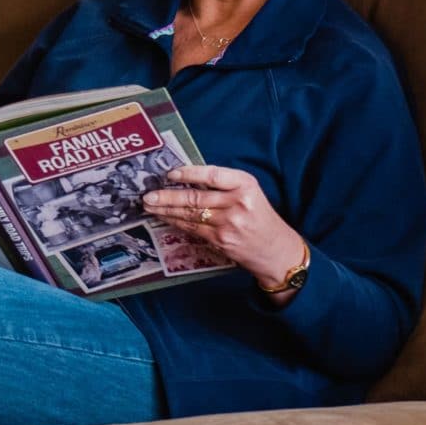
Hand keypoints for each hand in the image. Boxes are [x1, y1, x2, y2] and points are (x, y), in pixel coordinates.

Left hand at [141, 166, 307, 292]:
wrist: (277, 250)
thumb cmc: (260, 218)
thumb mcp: (250, 193)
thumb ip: (224, 185)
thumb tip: (187, 178)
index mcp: (246, 185)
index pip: (213, 174)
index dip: (190, 173)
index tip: (170, 174)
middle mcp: (238, 203)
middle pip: (196, 197)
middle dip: (167, 197)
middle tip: (148, 195)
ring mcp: (229, 223)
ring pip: (190, 215)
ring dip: (166, 211)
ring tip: (149, 206)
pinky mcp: (221, 240)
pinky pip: (193, 229)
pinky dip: (176, 223)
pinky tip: (165, 218)